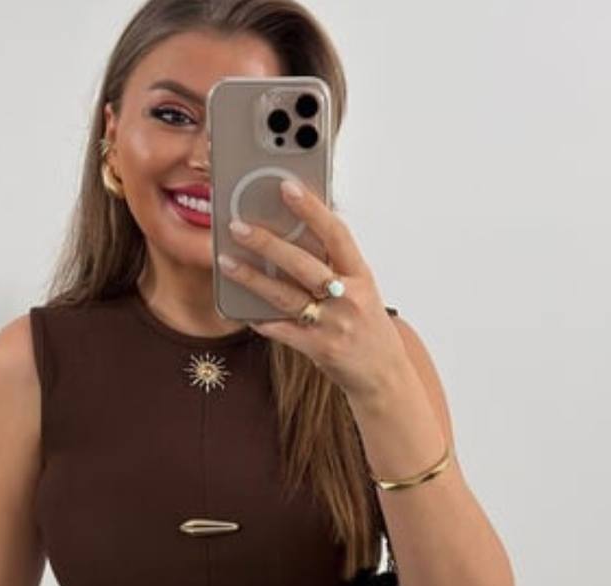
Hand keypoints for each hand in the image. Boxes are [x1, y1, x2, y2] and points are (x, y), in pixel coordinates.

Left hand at [217, 178, 407, 402]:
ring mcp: (334, 324)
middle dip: (267, 243)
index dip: (311, 208)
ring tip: (226, 261)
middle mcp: (349, 297)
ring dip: (252, 278)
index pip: (336, 233)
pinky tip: (240, 309)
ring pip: (285, 296)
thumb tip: (299, 232)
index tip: (287, 186)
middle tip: (238, 225)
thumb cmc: (368, 325)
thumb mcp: (362, 289)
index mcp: (361, 275)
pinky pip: (282, 331)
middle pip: (303, 264)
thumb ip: (335, 264)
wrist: (384, 374)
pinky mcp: (319, 349)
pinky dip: (260, 319)